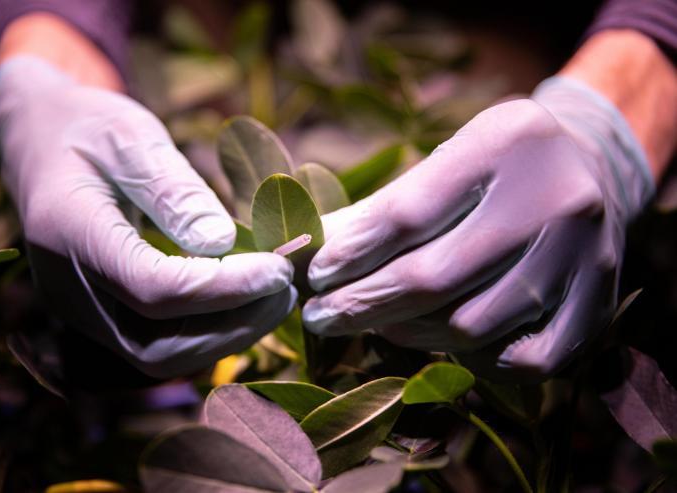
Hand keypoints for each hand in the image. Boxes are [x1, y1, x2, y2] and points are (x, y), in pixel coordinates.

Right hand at [0, 56, 295, 377]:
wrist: (40, 141)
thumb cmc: (86, 128)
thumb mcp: (131, 138)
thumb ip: (172, 190)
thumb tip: (221, 242)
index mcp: (68, 234)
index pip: (155, 289)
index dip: (225, 288)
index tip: (279, 268)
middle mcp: (68, 290)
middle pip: (158, 345)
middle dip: (233, 326)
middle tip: (285, 289)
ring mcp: (80, 311)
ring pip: (160, 357)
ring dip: (226, 336)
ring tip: (274, 296)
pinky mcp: (99, 317)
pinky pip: (157, 345)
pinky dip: (207, 333)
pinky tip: (243, 301)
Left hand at [303, 77, 652, 381]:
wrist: (590, 169)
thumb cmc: (496, 167)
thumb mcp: (444, 158)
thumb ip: (383, 206)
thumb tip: (314, 252)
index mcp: (507, 142)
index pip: (408, 213)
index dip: (352, 254)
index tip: (314, 277)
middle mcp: (556, 198)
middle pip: (436, 278)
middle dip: (363, 305)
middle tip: (322, 317)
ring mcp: (584, 256)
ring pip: (471, 326)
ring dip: (409, 334)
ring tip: (379, 325)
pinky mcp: (600, 303)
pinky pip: (524, 361)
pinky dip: (473, 360)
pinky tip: (445, 342)